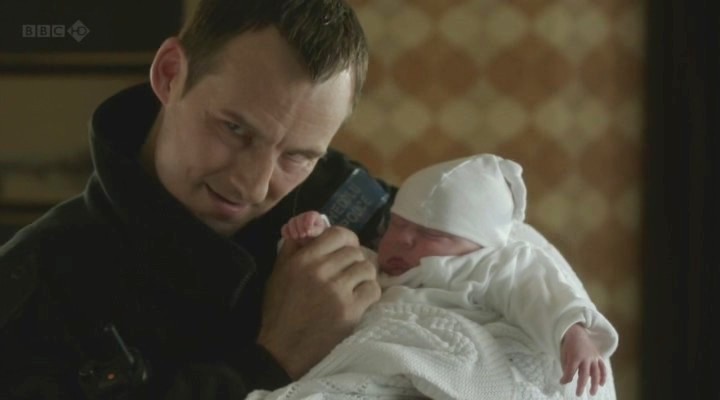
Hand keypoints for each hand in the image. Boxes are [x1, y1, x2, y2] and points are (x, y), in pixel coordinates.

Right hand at [258, 226, 380, 378]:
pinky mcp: (351, 311)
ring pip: (367, 269)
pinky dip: (370, 292)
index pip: (338, 234)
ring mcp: (338, 291)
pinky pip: (373, 289)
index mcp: (303, 260)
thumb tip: (312, 225)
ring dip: (363, 276)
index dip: (346, 239)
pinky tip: (360, 299)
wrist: (283, 350)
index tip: (345, 249)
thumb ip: (293, 247)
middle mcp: (321, 271)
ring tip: (355, 285)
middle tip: (350, 271)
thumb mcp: (277, 273)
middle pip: (355, 251)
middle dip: (355, 260)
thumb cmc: (279, 311)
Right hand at [281, 211, 330, 244]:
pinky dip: (285, 232)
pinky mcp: (289, 227)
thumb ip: (315, 230)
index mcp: (313, 215)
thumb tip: (308, 231)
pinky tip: (288, 238)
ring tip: (297, 237)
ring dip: (293, 230)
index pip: (310, 216)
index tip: (308, 232)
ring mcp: (295, 221)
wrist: (313, 237)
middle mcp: (303, 216)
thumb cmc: (318, 233)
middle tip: (303, 235)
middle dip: (300, 227)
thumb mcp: (319, 231)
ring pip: (291, 222)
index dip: (308, 223)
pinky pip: (285, 228)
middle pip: (299, 219)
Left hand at [559, 323, 606, 395]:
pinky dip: (603, 376)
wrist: (577, 332)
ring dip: (594, 384)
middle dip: (581, 385)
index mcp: (575, 356)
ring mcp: (593, 357)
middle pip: (584, 374)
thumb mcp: (563, 354)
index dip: (566, 378)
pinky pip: (603, 367)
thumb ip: (566, 366)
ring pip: (596, 373)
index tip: (562, 382)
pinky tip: (601, 384)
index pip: (570, 371)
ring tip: (592, 393)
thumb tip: (567, 378)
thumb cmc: (568, 344)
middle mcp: (585, 358)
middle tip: (578, 394)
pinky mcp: (598, 356)